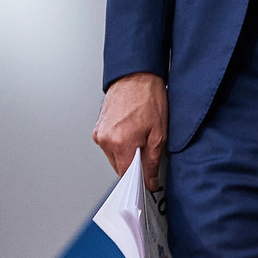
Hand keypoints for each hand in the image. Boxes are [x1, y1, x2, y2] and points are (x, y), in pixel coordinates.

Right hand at [93, 72, 168, 190]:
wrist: (136, 75)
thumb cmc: (149, 98)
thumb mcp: (159, 133)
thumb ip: (152, 162)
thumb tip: (150, 181)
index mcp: (120, 142)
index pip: (125, 176)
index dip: (138, 180)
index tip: (145, 182)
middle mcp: (105, 139)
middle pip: (119, 167)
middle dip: (133, 164)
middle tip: (147, 149)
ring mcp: (99, 133)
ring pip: (114, 157)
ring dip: (126, 153)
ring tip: (139, 135)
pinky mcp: (98, 128)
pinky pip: (109, 145)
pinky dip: (120, 144)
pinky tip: (131, 131)